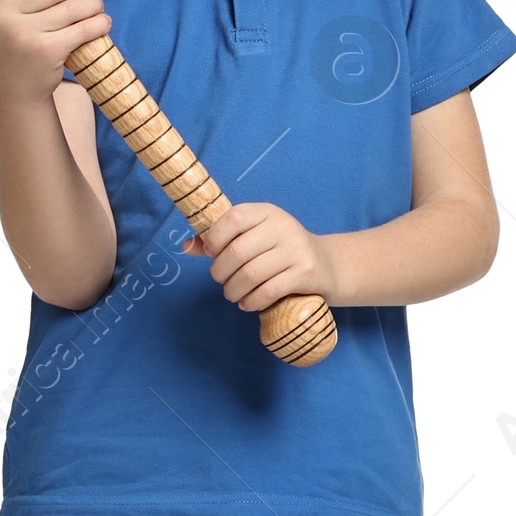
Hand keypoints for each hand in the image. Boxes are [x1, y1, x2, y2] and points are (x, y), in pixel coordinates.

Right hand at [0, 0, 111, 105]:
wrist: (16, 89)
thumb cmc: (19, 42)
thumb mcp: (12, 10)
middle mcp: (4, 15)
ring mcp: (24, 34)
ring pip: (76, 5)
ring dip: (94, 5)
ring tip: (96, 9)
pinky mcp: (47, 51)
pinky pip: (85, 28)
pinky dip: (100, 23)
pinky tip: (101, 24)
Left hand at [183, 202, 330, 312]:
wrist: (329, 265)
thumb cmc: (282, 251)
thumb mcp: (256, 237)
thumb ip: (222, 240)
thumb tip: (186, 246)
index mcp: (267, 212)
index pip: (233, 217)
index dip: (215, 237)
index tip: (212, 253)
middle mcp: (282, 226)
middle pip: (237, 252)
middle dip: (221, 272)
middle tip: (222, 281)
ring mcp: (296, 250)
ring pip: (250, 275)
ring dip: (234, 290)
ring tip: (232, 295)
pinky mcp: (305, 273)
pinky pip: (268, 291)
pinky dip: (252, 301)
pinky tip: (248, 303)